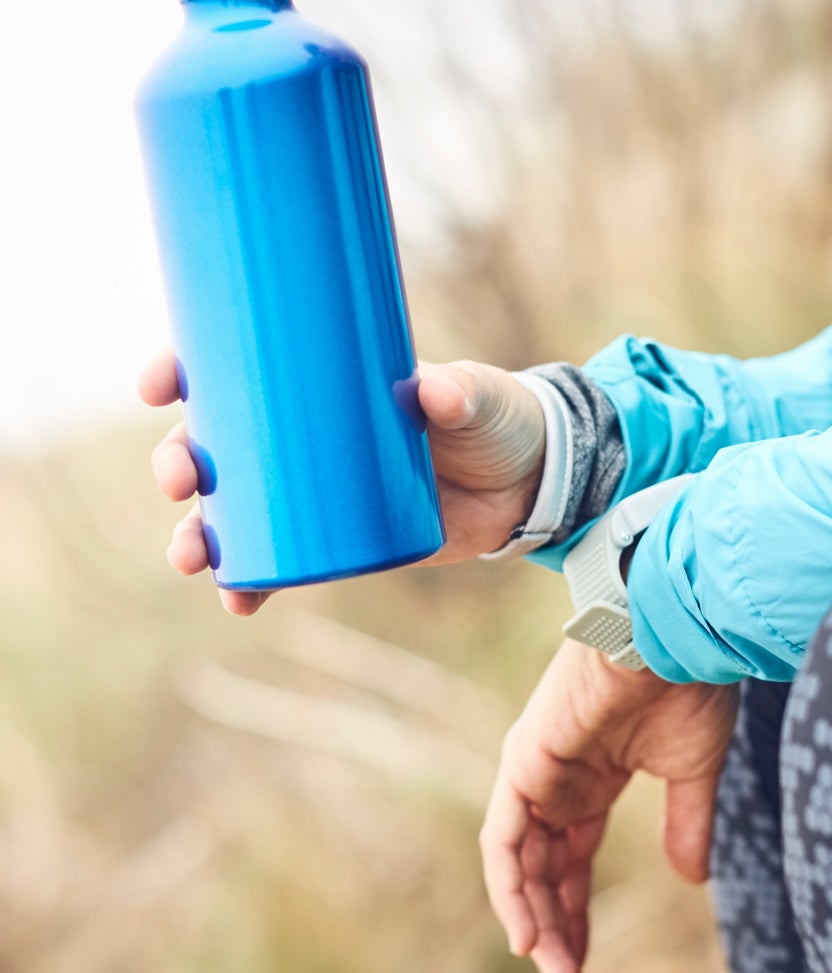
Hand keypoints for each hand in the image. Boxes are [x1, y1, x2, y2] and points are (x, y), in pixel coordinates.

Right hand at [138, 349, 546, 613]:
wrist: (529, 479)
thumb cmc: (492, 418)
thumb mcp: (476, 396)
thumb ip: (460, 392)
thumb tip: (435, 396)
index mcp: (317, 384)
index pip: (232, 371)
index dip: (182, 374)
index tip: (160, 384)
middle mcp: (301, 438)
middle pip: (214, 447)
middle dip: (180, 464)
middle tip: (181, 479)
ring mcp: (315, 494)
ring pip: (232, 513)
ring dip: (198, 535)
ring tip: (189, 556)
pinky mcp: (340, 540)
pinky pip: (279, 564)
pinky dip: (252, 583)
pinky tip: (238, 601)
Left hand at [480, 639, 738, 972]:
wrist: (678, 633)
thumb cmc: (691, 686)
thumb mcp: (694, 772)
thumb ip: (687, 825)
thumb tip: (691, 881)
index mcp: (592, 781)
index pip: (572, 865)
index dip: (578, 918)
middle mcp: (555, 781)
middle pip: (544, 875)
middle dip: (557, 935)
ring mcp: (535, 771)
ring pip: (521, 866)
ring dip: (536, 924)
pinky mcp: (524, 763)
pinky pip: (505, 841)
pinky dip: (512, 889)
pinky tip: (529, 937)